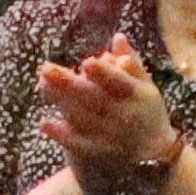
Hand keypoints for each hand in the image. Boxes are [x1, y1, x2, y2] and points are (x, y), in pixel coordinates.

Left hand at [37, 44, 180, 183]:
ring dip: (61, 102)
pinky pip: (79, 144)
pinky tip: (44, 123)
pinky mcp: (100, 152)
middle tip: (45, 67)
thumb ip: (133, 63)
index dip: (105, 74)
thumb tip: (118, 36)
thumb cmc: (146, 112)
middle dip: (70, 83)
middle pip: (95, 98)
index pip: (121, 83)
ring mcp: (112, 136)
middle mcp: (126, 117)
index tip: (87, 61)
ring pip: (84, 118)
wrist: (153, 158)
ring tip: (42, 84)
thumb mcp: (146, 88)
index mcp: (139, 97)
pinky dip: (62, 135)